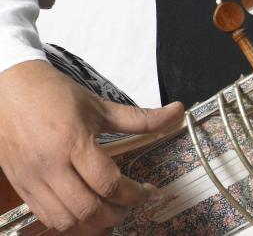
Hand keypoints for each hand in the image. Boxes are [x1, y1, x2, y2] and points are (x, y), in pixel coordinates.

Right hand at [0, 60, 183, 234]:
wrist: (9, 88)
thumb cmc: (55, 95)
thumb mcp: (100, 106)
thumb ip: (141, 118)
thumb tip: (177, 112)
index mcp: (73, 142)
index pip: (108, 183)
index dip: (133, 194)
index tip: (147, 191)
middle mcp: (50, 164)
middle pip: (88, 208)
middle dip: (117, 213)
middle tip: (132, 204)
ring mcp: (32, 178)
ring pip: (66, 220)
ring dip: (94, 224)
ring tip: (112, 212)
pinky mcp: (21, 185)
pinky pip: (46, 217)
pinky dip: (70, 223)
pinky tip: (86, 214)